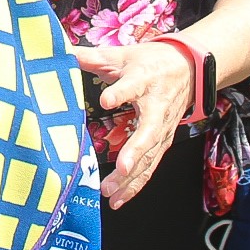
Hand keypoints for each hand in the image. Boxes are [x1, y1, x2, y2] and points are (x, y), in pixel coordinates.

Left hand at [73, 39, 196, 207]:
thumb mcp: (120, 54)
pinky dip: (136, 184)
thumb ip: (90, 56)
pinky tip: (120, 199)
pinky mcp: (162, 142)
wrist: (188, 69)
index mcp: (144, 80)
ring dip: (132, 177)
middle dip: (135, 152)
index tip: (107, 100)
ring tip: (111, 192)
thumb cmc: (148, 62)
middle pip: (149, 132)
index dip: (121, 92)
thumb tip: (61, 51)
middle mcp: (157, 108)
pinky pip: (150, 166)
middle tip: (121, 168)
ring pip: (150, 156)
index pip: (132, 85)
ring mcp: (163, 129)